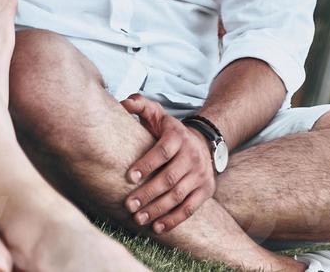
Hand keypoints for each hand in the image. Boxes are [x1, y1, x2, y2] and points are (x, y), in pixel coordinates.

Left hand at [120, 94, 216, 233]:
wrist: (204, 143)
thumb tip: (124, 102)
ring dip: (157, 210)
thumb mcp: (157, 115)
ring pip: (178, 196)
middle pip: (169, 178)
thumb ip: (141, 105)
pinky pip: (190, 209)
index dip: (147, 164)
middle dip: (148, 193)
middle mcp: (192, 156)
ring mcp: (200, 175)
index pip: (163, 151)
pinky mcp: (206, 191)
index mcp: (178, 136)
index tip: (129, 176)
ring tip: (138, 218)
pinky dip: (173, 220)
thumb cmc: (170, 132)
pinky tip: (156, 227)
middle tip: (128, 205)